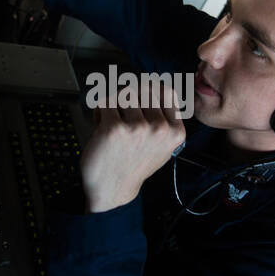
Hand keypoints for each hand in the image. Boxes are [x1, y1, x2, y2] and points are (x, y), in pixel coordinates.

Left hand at [79, 98, 184, 213]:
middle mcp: (160, 129)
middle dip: (128, 96)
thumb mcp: (161, 145)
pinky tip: (101, 126)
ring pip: (123, 93)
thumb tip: (155, 86)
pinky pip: (105, 103)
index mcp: (175, 132)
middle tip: (121, 111)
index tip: (140, 95)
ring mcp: (138, 128)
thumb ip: (164, 118)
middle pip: (142, 89)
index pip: (166, 91)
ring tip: (112, 120)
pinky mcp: (114, 129)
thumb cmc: (133, 165)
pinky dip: (99, 112)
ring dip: (114, 104)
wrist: (112, 189)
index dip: (149, 89)